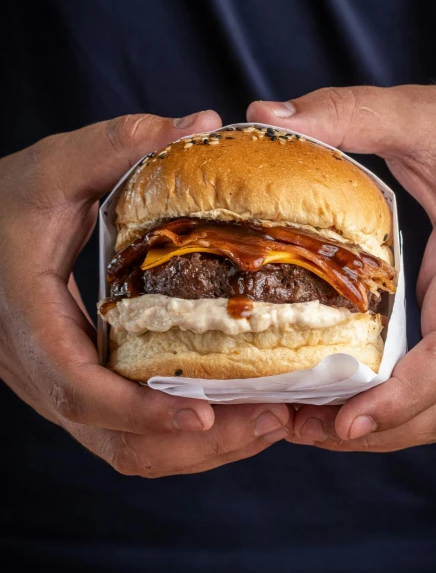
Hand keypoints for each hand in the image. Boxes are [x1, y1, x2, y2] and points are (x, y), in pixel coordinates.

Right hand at [0, 111, 290, 475]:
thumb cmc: (1, 203)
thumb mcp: (54, 165)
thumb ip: (120, 142)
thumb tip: (203, 122)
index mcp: (29, 317)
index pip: (78, 387)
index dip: (141, 412)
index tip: (207, 412)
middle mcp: (40, 369)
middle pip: (114, 442)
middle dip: (195, 444)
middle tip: (272, 420)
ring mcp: (58, 385)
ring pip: (124, 450)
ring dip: (197, 449)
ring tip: (268, 421)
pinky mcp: (78, 385)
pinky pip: (128, 433)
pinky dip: (181, 435)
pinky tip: (232, 406)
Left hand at [247, 85, 435, 450]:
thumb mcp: (420, 113)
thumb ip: (345, 112)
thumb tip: (265, 119)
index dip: (401, 398)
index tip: (345, 422)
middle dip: (379, 430)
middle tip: (304, 429)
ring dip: (391, 426)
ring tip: (317, 423)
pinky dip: (405, 403)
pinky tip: (353, 392)